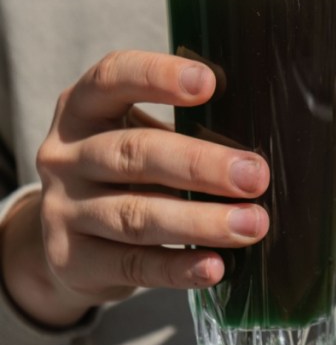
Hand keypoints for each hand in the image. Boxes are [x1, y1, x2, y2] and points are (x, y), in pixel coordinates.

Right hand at [2, 51, 269, 326]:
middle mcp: (66, 155)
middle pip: (134, 154)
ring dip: (200, 221)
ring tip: (251, 224)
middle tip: (255, 176)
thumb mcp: (141, 135)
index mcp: (84, 108)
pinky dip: (177, 268)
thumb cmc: (128, 171)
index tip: (208, 82)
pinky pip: (132, 265)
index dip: (157, 76)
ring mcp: (63, 210)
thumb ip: (188, 128)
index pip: (113, 77)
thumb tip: (263, 141)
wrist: (67, 240)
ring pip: (135, 214)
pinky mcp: (74, 261)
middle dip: (201, 165)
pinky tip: (214, 266)